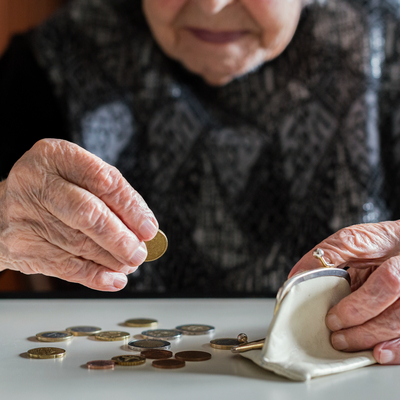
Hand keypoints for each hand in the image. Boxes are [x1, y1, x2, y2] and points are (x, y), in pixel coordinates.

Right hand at [0, 139, 157, 290]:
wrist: (2, 209)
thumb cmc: (52, 190)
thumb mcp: (76, 176)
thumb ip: (109, 195)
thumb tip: (144, 227)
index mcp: (56, 156)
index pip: (102, 180)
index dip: (131, 207)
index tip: (149, 228)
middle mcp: (37, 182)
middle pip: (88, 214)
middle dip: (120, 238)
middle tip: (140, 252)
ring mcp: (26, 216)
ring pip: (79, 244)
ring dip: (112, 259)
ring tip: (130, 263)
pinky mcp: (23, 246)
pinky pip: (65, 267)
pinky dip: (94, 276)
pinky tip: (113, 279)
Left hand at [289, 221, 399, 364]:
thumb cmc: (384, 244)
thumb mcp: (357, 240)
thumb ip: (330, 254)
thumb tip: (299, 274)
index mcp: (399, 261)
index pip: (388, 282)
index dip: (359, 305)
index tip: (333, 317)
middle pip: (396, 314)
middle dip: (362, 330)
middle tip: (336, 336)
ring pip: (399, 327)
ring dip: (372, 340)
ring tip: (345, 344)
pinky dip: (395, 349)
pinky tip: (378, 353)